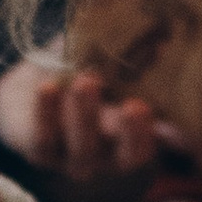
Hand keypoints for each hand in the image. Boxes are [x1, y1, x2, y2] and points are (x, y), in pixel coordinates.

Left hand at [0, 54, 163, 198]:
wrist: (39, 82)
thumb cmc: (88, 71)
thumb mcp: (113, 64)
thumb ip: (138, 59)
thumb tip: (163, 42)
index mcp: (129, 139)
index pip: (148, 147)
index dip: (155, 135)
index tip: (154, 109)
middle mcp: (105, 157)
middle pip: (123, 157)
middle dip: (130, 133)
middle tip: (135, 105)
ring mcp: (71, 159)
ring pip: (82, 150)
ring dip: (85, 117)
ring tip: (87, 82)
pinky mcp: (38, 152)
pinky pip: (42, 140)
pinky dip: (46, 114)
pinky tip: (48, 87)